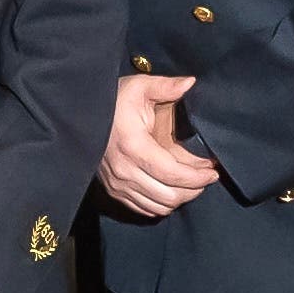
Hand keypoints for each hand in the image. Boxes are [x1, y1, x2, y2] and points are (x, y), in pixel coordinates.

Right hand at [99, 71, 212, 216]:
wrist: (80, 116)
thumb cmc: (113, 101)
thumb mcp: (139, 86)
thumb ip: (166, 86)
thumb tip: (191, 82)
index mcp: (133, 147)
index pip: (173, 174)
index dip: (197, 177)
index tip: (213, 171)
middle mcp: (124, 171)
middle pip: (169, 196)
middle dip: (194, 190)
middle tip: (206, 177)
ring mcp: (117, 184)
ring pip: (159, 206)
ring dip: (180, 198)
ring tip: (191, 184)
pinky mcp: (113, 191)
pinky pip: (144, 209)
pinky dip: (162, 204)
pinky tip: (171, 190)